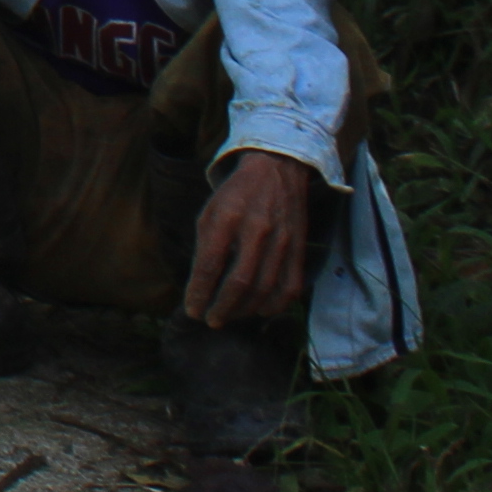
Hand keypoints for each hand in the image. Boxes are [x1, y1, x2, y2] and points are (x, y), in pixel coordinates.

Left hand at [179, 149, 316, 330]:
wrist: (277, 170)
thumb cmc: (236, 195)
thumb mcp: (210, 212)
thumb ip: (205, 247)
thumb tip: (200, 286)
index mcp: (227, 218)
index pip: (210, 265)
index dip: (199, 293)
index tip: (192, 310)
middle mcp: (257, 230)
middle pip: (240, 282)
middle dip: (223, 308)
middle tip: (211, 320)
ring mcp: (282, 241)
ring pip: (265, 289)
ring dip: (245, 310)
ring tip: (231, 316)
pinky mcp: (299, 249)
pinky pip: (290, 287)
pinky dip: (274, 306)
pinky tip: (259, 310)